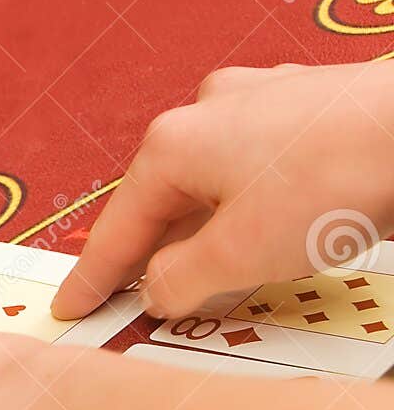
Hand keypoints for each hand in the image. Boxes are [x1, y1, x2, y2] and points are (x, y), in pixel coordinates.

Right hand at [52, 61, 393, 321]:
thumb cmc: (338, 176)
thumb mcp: (239, 255)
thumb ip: (179, 281)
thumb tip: (156, 290)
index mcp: (174, 144)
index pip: (117, 228)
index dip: (91, 278)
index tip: (71, 307)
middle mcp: (209, 111)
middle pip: (163, 201)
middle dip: (151, 252)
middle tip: (131, 297)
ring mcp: (261, 103)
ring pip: (213, 182)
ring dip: (206, 230)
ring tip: (206, 274)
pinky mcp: (309, 108)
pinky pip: (259, 168)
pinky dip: (249, 206)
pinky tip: (267, 230)